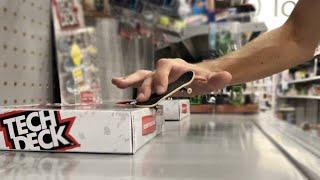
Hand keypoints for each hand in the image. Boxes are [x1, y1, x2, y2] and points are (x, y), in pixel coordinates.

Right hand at [112, 58, 231, 101]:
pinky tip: (117, 84)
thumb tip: (226, 77)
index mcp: (175, 66)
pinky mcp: (152, 84)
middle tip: (143, 98)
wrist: (196, 78)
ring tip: (116, 83)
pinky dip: (129, 83)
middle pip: (150, 73)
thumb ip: (217, 79)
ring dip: (130, 80)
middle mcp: (163, 69)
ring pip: (141, 76)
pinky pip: (139, 82)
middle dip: (146, 85)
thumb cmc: (201, 79)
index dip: (162, 77)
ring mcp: (156, 76)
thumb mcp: (210, 81)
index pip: (166, 67)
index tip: (161, 90)